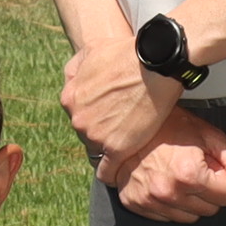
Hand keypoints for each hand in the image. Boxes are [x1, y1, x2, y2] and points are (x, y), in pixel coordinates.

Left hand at [60, 40, 181, 174]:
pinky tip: (118, 174)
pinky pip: (108, 171)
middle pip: (87, 133)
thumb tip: (71, 80)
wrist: (155, 63)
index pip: (78, 115)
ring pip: (98, 150)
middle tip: (121, 127)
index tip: (106, 117)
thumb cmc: (127, 53)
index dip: (94, 115)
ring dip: (110, 148)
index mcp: (70, 98)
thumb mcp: (91, 51)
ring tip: (127, 145)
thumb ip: (76, 68)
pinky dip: (112, 174)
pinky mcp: (117, 148)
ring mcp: (96, 135)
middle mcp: (78, 119)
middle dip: (101, 131)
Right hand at [110, 112, 225, 221]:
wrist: (129, 124)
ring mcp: (148, 200)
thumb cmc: (172, 127)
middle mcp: (167, 191)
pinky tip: (163, 183)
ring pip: (189, 218)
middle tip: (194, 170)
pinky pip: (166, 217)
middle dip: (208, 192)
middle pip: (209, 210)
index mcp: (189, 174)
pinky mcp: (134, 204)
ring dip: (189, 201)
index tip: (210, 166)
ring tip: (178, 177)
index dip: (222, 180)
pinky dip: (169, 204)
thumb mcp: (210, 136)